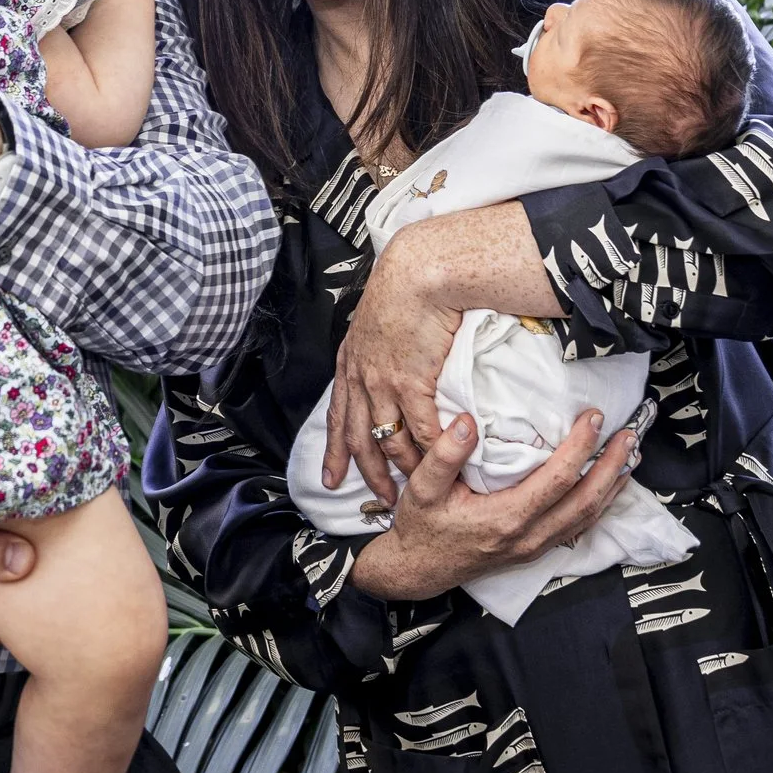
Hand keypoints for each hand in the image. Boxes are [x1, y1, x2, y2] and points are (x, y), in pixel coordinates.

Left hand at [326, 222, 460, 502]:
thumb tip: (392, 362)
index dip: (335, 451)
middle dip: (368, 474)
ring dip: (403, 470)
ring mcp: (383, 383)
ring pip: (388, 441)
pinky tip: (442, 466)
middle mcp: (360, 378)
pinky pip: (420, 430)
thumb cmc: (406, 288)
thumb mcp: (379, 321)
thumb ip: (379, 348)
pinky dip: (430, 452)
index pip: (337, 416)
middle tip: (382, 500)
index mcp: (350, 363)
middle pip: (358, 438)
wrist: (420, 272)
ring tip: (417, 491)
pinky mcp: (410, 383)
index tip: (331, 479)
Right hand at [349, 410, 639, 602]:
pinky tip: (608, 487)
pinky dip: (600, 505)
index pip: (556, 479)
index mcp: (506, 518)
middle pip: (585, 500)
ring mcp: (535, 547)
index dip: (580, 447)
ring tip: (629, 456)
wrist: (417, 570)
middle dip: (611, 466)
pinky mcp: (535, 550)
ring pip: (588, 517)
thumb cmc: (421, 526)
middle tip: (629, 435)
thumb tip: (468, 422)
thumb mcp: (422, 488)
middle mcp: (528, 536)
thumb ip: (444, 455)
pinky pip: (578, 527)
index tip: (593, 417)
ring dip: (612, 486)